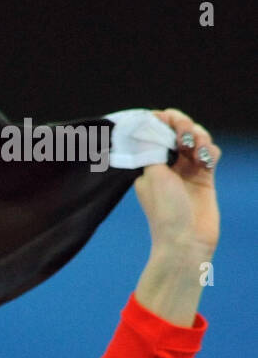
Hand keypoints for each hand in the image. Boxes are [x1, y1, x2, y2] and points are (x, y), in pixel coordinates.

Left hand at [135, 109, 219, 256]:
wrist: (186, 240)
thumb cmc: (165, 210)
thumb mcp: (152, 174)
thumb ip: (152, 147)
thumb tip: (147, 123)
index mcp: (147, 163)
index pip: (154, 132)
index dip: (160, 121)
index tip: (163, 117)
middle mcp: (166, 164)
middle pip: (176, 131)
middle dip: (182, 126)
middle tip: (183, 136)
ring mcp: (186, 170)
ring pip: (196, 139)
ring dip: (199, 138)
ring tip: (197, 151)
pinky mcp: (205, 177)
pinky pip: (210, 153)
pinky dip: (210, 151)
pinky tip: (206, 160)